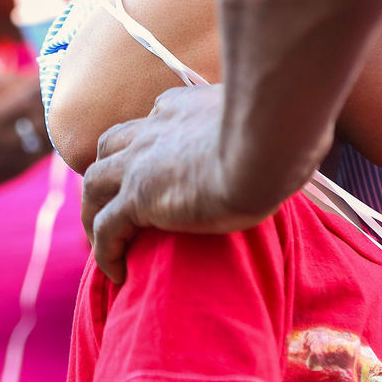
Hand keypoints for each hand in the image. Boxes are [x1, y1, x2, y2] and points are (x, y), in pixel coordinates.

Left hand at [82, 85, 282, 283]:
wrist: (264, 152)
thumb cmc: (279, 138)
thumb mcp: (266, 122)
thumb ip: (261, 128)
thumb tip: (289, 140)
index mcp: (181, 107)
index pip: (152, 121)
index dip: (147, 144)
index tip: (153, 168)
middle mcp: (153, 129)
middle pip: (110, 145)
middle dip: (107, 171)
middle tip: (112, 201)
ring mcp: (140, 163)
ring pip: (94, 184)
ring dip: (92, 211)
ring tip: (102, 242)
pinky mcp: (137, 197)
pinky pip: (106, 226)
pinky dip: (104, 250)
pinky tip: (115, 273)